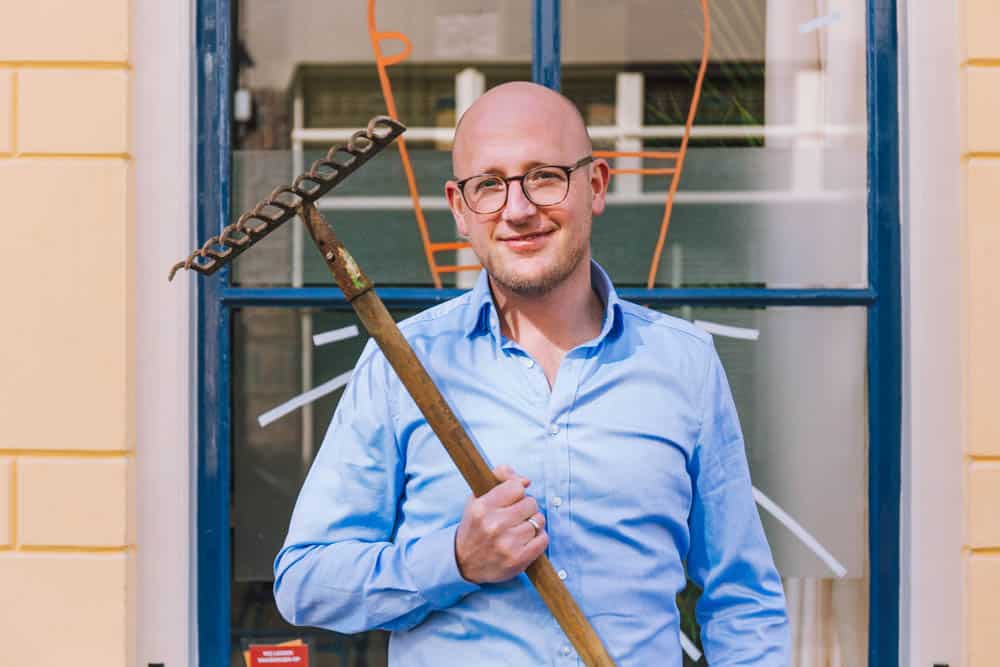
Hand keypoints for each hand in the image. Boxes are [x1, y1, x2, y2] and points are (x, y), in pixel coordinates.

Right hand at [455, 465, 547, 583]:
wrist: (464, 563)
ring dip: (533, 523)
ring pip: (538, 521)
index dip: (517, 492)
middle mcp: (494, 525)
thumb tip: (526, 481)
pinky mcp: (518, 560)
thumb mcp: (478, 497)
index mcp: (482, 508)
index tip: (511, 500)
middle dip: (526, 508)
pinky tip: (527, 540)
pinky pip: (543, 539)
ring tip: (520, 528)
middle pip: (531, 503)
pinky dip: (538, 538)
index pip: (517, 487)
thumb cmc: (475, 526)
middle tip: (516, 516)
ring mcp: (507, 544)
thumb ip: (499, 477)